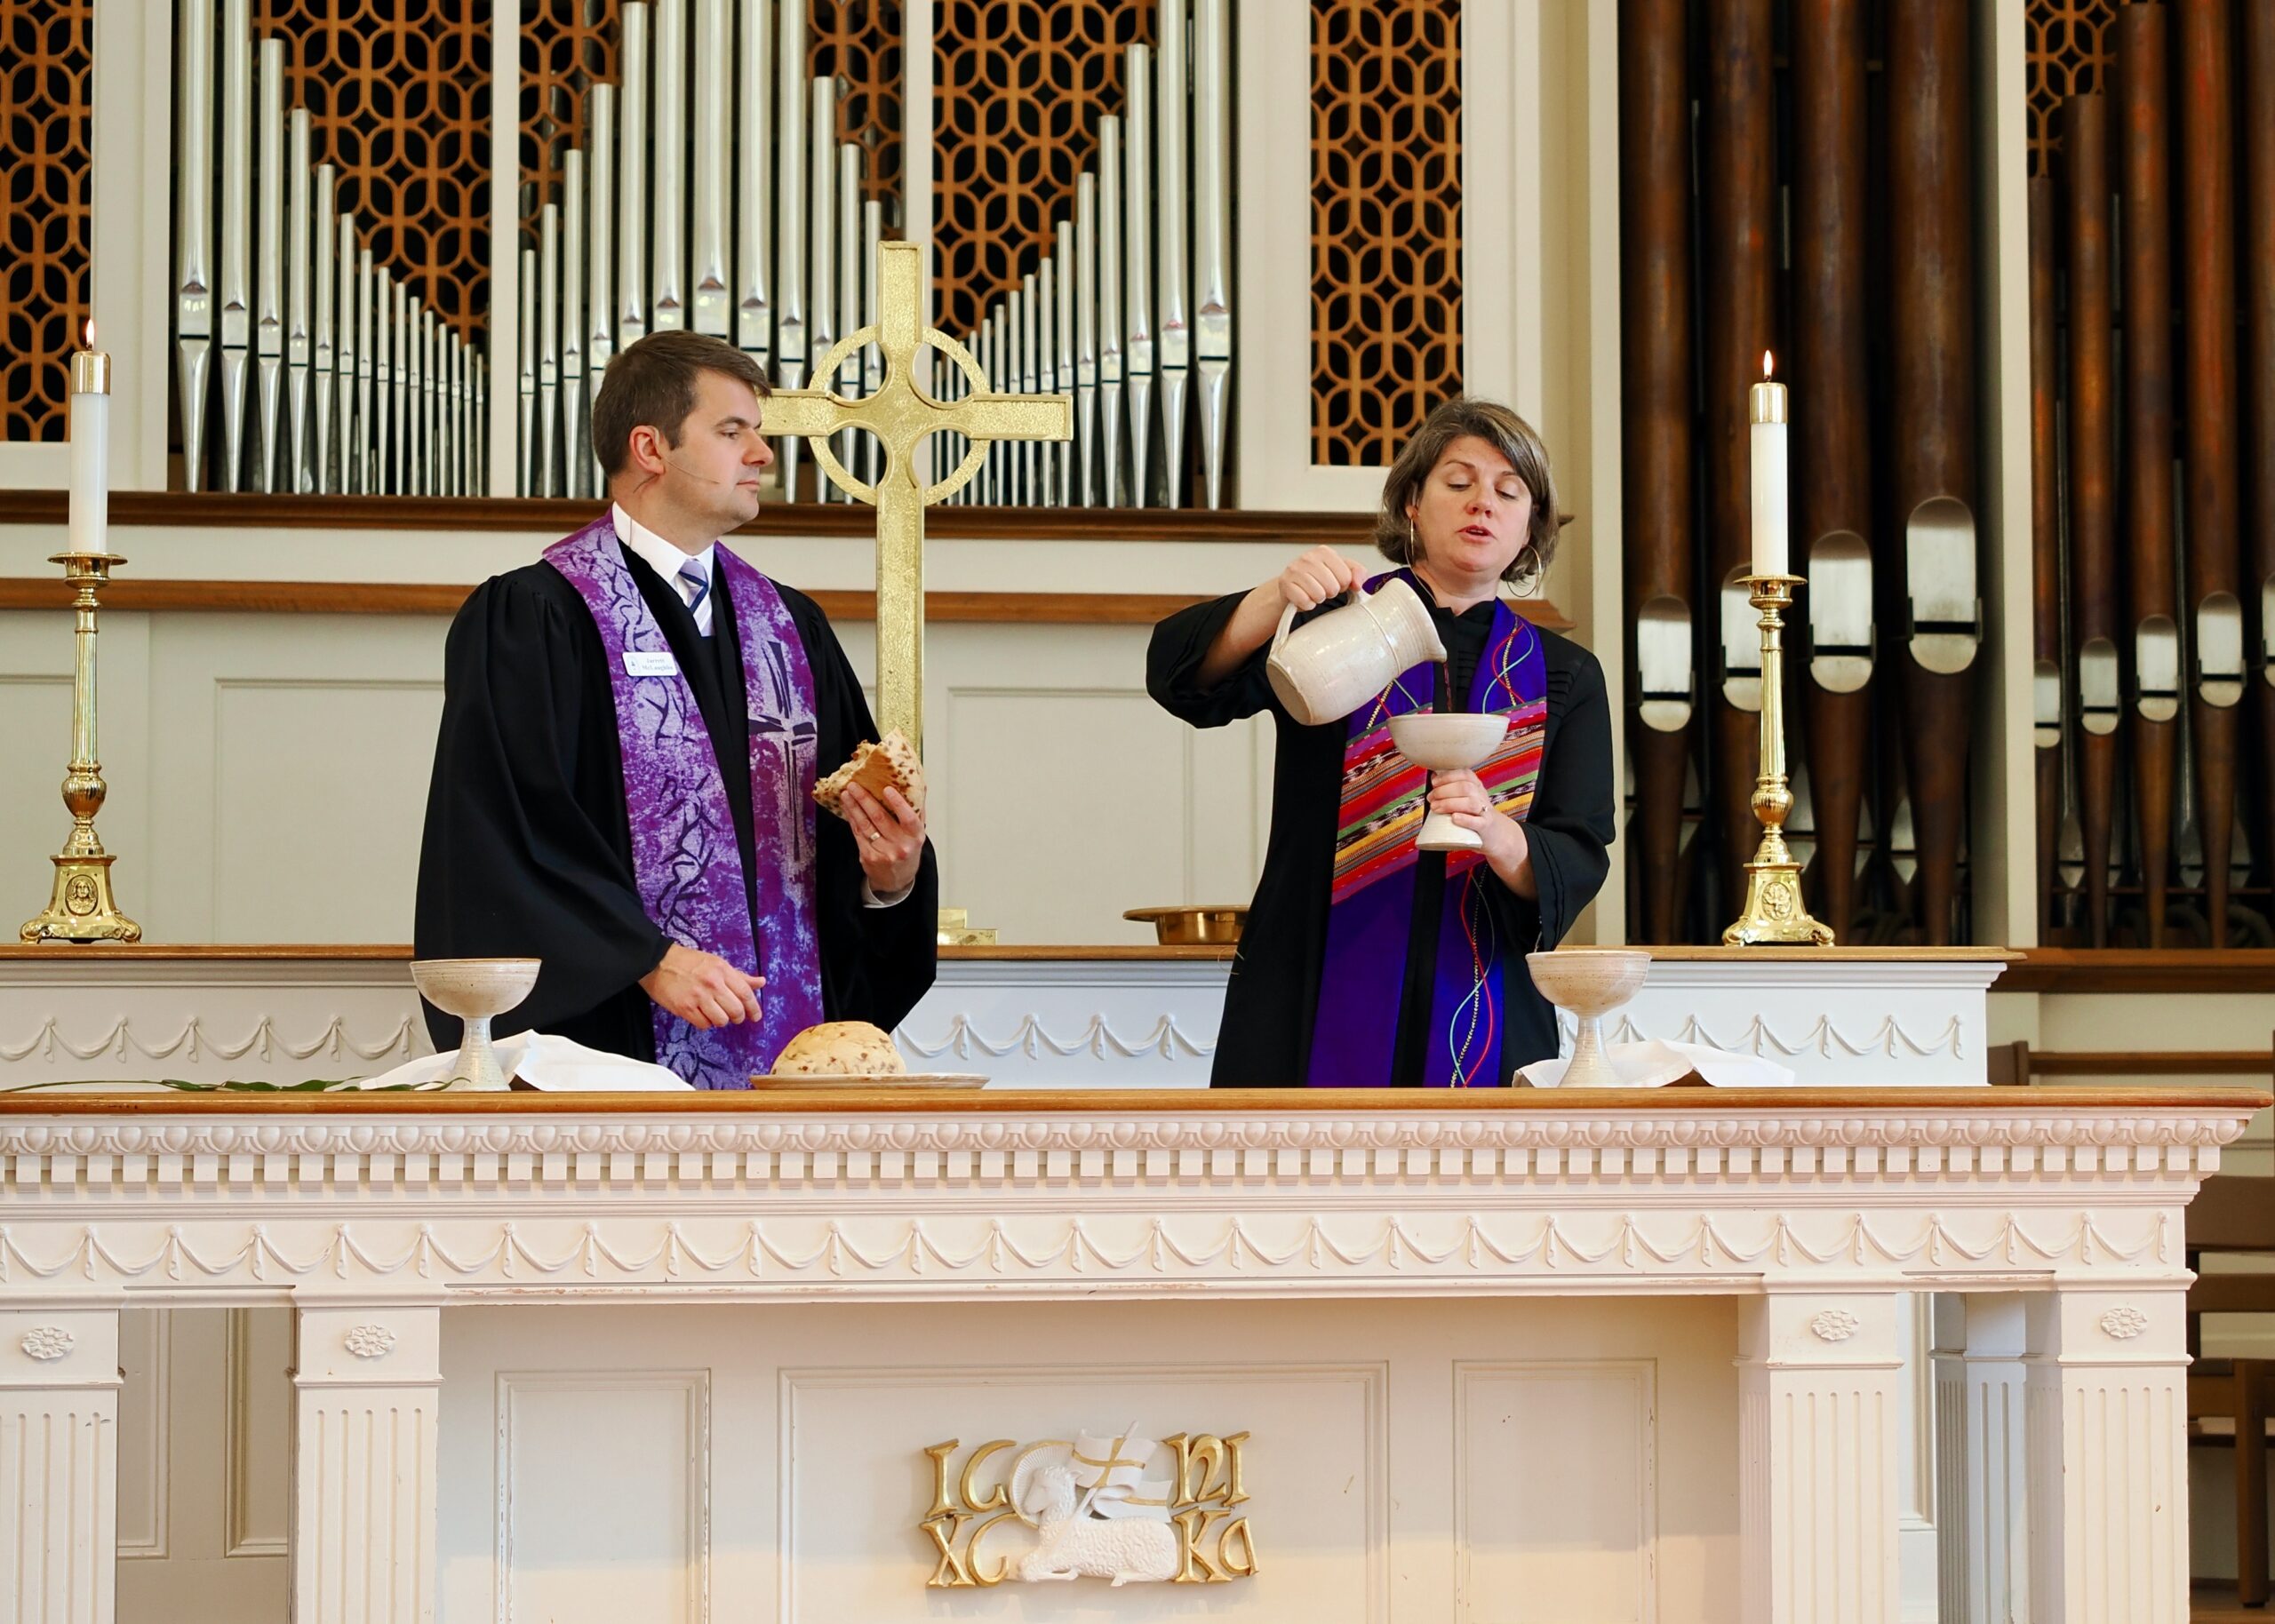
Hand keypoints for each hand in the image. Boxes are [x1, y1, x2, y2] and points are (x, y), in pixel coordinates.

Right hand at [639, 943, 764, 1030]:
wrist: (657, 962)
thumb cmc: (688, 962)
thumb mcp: (716, 963)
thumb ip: (739, 976)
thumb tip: (761, 982)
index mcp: (722, 970)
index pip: (745, 993)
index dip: (754, 1008)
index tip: (756, 1016)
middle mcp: (712, 983)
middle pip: (736, 1010)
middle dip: (738, 1017)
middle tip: (735, 1016)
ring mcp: (698, 996)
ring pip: (721, 1020)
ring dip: (721, 1020)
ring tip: (716, 1013)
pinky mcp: (684, 1008)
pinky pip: (704, 1025)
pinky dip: (706, 1023)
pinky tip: (702, 1015)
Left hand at [843, 782, 924, 895]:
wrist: (897, 879)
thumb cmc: (907, 850)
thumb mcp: (917, 833)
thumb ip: (917, 810)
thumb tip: (919, 785)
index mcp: (915, 837)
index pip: (908, 818)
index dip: (897, 803)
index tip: (886, 789)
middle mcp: (900, 846)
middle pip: (880, 818)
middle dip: (865, 799)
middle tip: (855, 785)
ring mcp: (883, 853)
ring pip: (865, 825)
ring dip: (854, 807)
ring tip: (846, 793)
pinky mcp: (868, 856)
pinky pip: (858, 833)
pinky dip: (852, 819)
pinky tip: (848, 808)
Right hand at [1275, 545, 1365, 612]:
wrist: (1291, 586)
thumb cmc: (1317, 579)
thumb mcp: (1341, 572)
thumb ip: (1357, 573)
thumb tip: (1359, 583)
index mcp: (1324, 552)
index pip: (1346, 576)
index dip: (1343, 585)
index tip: (1336, 583)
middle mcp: (1308, 557)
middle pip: (1333, 587)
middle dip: (1330, 593)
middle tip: (1323, 589)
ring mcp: (1294, 569)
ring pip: (1319, 594)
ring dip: (1318, 599)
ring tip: (1313, 593)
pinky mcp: (1285, 584)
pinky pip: (1305, 601)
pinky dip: (1307, 605)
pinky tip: (1304, 598)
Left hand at [1427, 768, 1534, 893]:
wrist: (1496, 834)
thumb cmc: (1474, 815)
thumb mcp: (1466, 798)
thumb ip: (1452, 788)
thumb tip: (1434, 777)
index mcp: (1476, 786)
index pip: (1465, 774)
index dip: (1448, 776)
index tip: (1434, 782)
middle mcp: (1482, 796)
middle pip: (1465, 788)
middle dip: (1444, 791)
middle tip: (1431, 799)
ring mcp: (1485, 812)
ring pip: (1471, 803)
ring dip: (1450, 804)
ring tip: (1436, 808)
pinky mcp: (1486, 827)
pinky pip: (1478, 822)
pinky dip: (1465, 819)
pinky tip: (1454, 818)